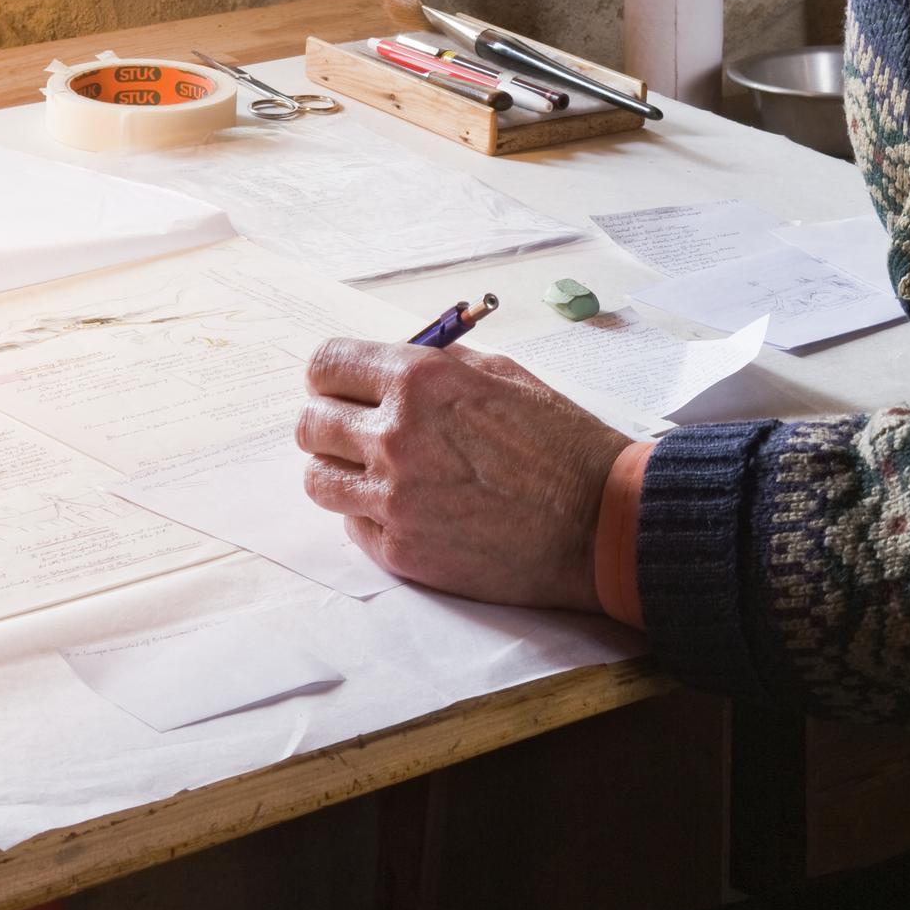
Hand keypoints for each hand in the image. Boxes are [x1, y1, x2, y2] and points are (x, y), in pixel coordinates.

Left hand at [297, 337, 631, 609]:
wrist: (599, 521)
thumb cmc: (562, 444)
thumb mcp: (505, 374)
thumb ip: (441, 363)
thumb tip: (394, 359)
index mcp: (420, 381)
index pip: (326, 365)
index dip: (331, 376)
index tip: (339, 386)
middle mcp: (395, 435)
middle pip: (310, 423)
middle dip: (330, 423)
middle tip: (357, 431)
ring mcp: (393, 498)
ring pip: (318, 479)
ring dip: (341, 472)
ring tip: (379, 474)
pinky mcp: (400, 550)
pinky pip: (351, 524)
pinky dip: (370, 515)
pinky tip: (410, 509)